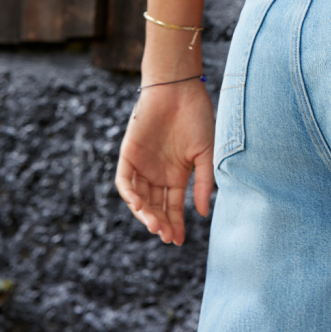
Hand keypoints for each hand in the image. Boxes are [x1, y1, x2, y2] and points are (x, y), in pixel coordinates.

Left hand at [115, 80, 214, 244]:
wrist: (178, 90)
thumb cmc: (197, 118)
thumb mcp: (206, 154)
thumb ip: (203, 183)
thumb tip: (203, 213)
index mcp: (177, 175)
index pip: (173, 207)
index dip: (176, 224)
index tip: (179, 241)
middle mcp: (158, 173)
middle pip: (155, 206)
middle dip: (160, 223)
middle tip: (167, 236)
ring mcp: (142, 165)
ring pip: (139, 198)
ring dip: (145, 213)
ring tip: (155, 224)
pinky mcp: (128, 155)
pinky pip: (124, 181)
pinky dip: (130, 195)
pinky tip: (140, 205)